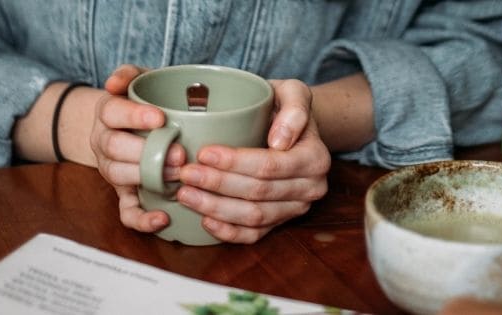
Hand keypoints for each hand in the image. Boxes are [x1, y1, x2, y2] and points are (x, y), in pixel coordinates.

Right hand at [90, 65, 185, 232]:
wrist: (129, 128)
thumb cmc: (144, 102)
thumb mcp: (140, 81)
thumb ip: (130, 74)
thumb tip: (115, 82)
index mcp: (108, 114)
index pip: (112, 112)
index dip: (134, 116)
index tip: (160, 118)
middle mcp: (104, 142)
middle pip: (114, 147)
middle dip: (146, 152)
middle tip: (179, 152)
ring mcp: (113, 170)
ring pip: (119, 176)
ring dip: (147, 178)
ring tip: (177, 175)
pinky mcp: (124, 193)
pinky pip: (126, 212)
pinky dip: (142, 219)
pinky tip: (163, 217)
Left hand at [176, 79, 330, 243]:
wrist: (292, 127)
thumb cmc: (284, 106)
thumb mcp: (294, 92)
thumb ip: (294, 108)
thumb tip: (280, 141)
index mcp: (315, 158)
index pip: (270, 165)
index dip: (235, 162)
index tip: (204, 153)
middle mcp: (311, 188)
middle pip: (259, 193)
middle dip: (218, 185)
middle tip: (186, 174)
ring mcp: (296, 208)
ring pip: (254, 217)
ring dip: (216, 208)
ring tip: (186, 194)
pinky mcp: (281, 221)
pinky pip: (255, 235)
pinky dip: (228, 232)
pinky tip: (204, 220)